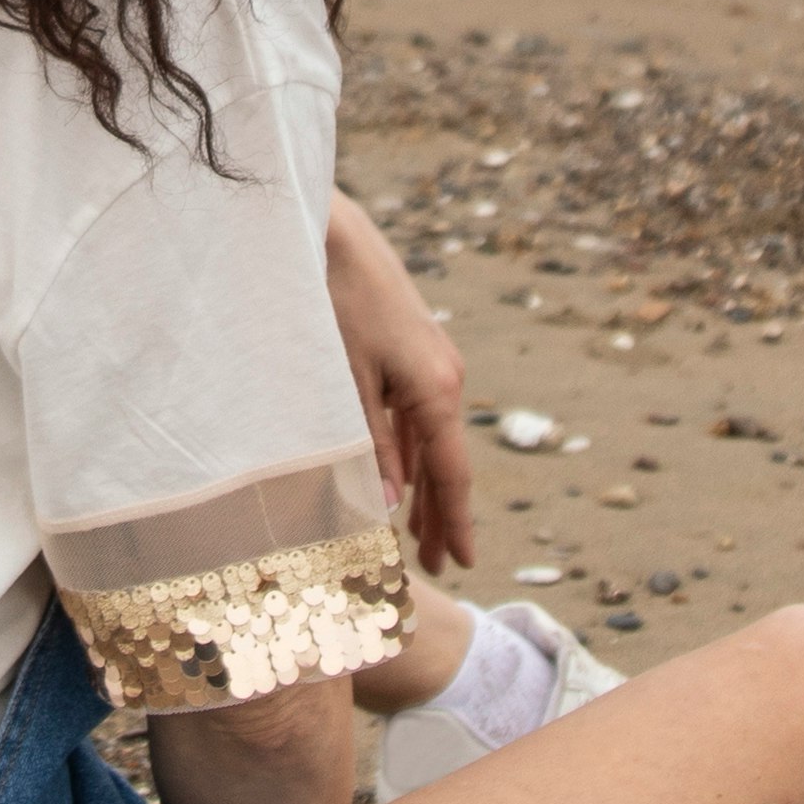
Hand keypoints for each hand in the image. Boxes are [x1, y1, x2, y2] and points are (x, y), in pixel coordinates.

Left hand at [321, 193, 475, 577]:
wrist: (336, 237)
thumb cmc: (337, 306)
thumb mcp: (348, 385)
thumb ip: (370, 447)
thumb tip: (389, 504)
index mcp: (437, 391)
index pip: (452, 475)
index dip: (456, 523)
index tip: (467, 564)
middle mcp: (445, 379)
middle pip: (447, 463)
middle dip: (442, 517)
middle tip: (444, 566)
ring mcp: (431, 365)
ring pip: (431, 442)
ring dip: (425, 488)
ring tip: (421, 535)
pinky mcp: (413, 353)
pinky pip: (418, 418)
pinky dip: (413, 453)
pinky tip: (405, 479)